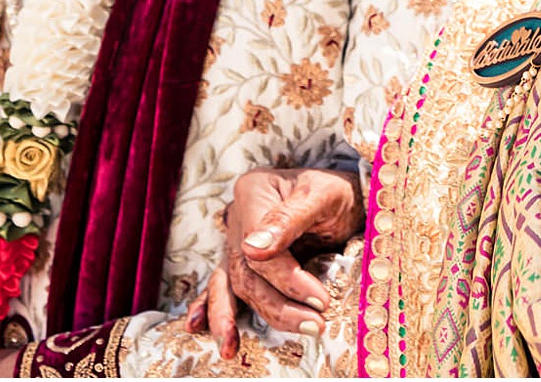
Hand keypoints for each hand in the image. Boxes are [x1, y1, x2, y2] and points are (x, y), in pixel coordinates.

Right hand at [183, 165, 364, 355]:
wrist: (344, 194)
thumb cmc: (336, 190)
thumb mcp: (322, 195)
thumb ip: (288, 219)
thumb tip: (254, 250)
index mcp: (253, 193)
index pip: (260, 250)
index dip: (288, 280)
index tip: (320, 301)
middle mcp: (238, 218)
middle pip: (247, 272)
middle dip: (277, 306)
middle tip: (313, 325)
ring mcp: (237, 240)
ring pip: (234, 285)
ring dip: (238, 319)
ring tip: (233, 348)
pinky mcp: (243, 260)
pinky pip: (222, 286)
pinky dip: (211, 307)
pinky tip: (197, 326)